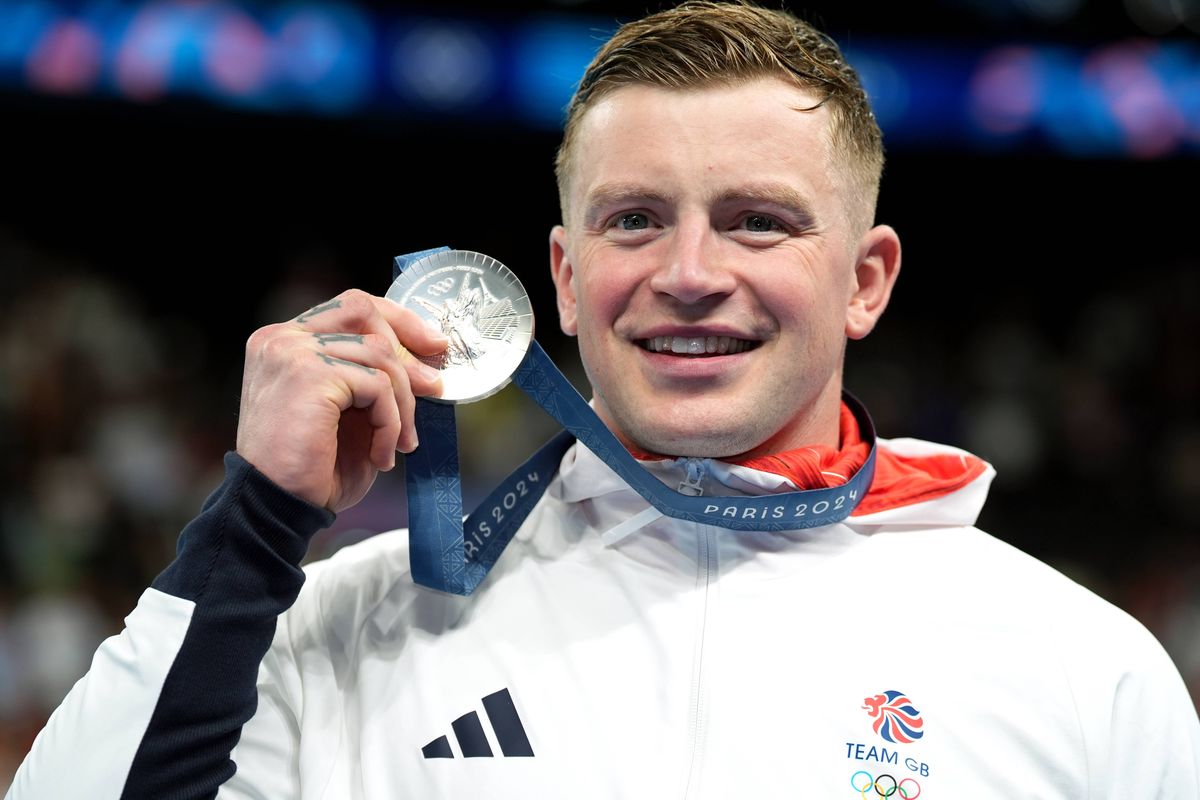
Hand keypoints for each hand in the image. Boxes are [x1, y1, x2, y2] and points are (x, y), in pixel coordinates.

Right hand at [235, 289, 447, 511]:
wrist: (279, 508)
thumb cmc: (313, 470)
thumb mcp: (352, 413)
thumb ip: (374, 378)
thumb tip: (428, 362)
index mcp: (286, 342)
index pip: (351, 307)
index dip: (398, 320)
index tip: (432, 346)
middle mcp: (283, 339)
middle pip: (365, 313)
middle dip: (407, 352)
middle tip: (434, 389)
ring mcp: (292, 352)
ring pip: (378, 354)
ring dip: (401, 403)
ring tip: (398, 443)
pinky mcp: (309, 374)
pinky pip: (376, 385)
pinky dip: (391, 422)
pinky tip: (382, 454)